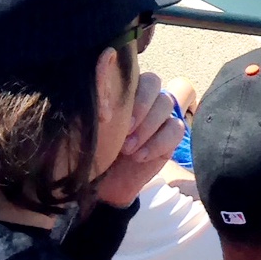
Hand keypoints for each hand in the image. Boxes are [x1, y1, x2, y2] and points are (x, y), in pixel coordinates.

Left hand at [94, 70, 178, 208]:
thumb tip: (102, 86)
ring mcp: (159, 116)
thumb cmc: (87, 153)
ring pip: (166, 105)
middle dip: (140, 107)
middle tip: (124, 130)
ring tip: (127, 149)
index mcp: (119, 92)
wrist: (99, 185)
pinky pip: (176, 129)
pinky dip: (159, 143)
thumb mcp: (84, 130)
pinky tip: (140, 157)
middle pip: (154, 84)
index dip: (125, 92)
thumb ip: (94, 107)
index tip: (107, 118)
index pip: (132, 73)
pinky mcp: (171, 136)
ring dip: (147, 127)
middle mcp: (142, 99)